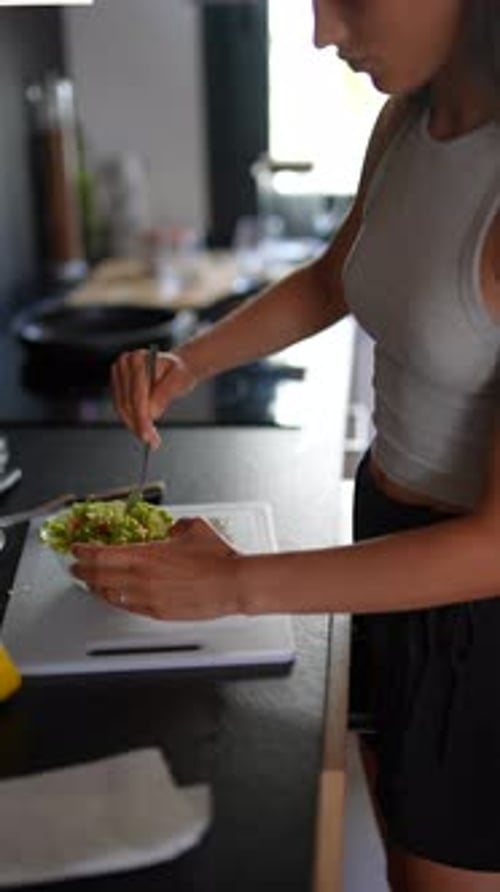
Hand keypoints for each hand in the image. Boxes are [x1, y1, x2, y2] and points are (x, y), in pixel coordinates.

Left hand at [71, 517, 242, 619]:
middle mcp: (142, 577)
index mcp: (147, 554)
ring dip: (96, 587)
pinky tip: (114, 597)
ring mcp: (148, 597)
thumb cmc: (216, 557)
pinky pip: (127, 606)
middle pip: (99, 576)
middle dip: (82, 571)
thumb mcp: (193, 528)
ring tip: (90, 583)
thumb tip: (171, 529)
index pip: (102, 555)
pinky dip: (115, 600)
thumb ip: (176, 526)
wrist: (232, 583)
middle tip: (75, 568)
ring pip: (110, 594)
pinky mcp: (157, 612)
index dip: (84, 552)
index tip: (76, 549)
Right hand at [111, 350, 196, 446]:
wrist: (176, 368)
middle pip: (127, 403)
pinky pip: (121, 408)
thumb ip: (165, 393)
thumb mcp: (179, 379)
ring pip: (122, 408)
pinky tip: (142, 430)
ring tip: (149, 439)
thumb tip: (152, 411)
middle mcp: (124, 364)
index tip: (148, 433)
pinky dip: (132, 421)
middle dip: (139, 425)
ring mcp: (119, 375)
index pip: (136, 394)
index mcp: (138, 359)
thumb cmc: (179, 371)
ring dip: (134, 426)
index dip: (141, 417)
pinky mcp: (117, 386)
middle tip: (151, 441)